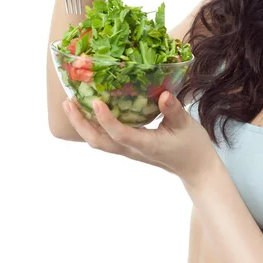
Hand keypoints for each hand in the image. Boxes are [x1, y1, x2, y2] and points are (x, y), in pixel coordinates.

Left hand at [62, 91, 218, 187]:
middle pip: (98, 141)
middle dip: (80, 123)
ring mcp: (128, 149)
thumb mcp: (186, 125)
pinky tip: (90, 110)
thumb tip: (163, 94)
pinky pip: (105, 138)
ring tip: (71, 104)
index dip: (106, 119)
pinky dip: (93, 125)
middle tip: (68, 102)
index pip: (120, 134)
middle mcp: (132, 149)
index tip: (95, 102)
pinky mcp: (129, 146)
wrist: (194, 169)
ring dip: (82, 124)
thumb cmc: (192, 146)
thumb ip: (174, 110)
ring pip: (98, 141)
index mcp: (146, 145)